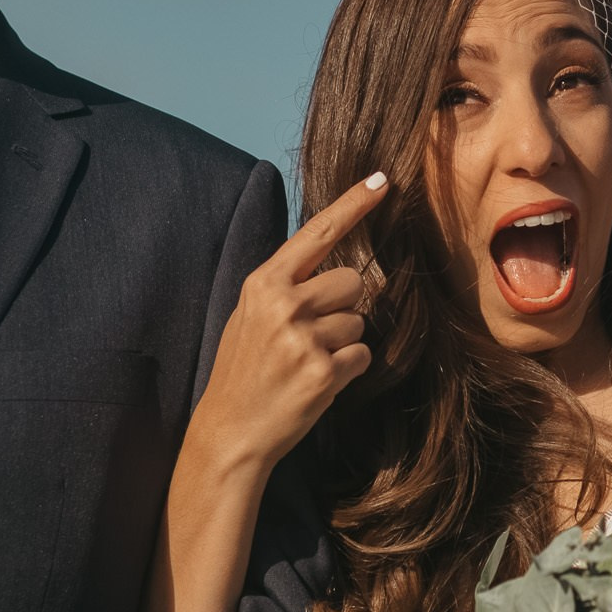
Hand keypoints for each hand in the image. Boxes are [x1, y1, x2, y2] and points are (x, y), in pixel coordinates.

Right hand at [187, 172, 388, 476]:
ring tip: (305, 364)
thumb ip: (287, 287)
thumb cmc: (244, 371)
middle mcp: (283, 303)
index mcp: (264, 283)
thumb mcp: (250, 316)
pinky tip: (315, 383)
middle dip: (343, 307)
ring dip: (342, 343)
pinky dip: (347, 370)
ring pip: (359, 321)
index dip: (352, 205)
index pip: (317, 233)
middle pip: (352, 282)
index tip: (381, 179)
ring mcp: (304, 337)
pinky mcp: (324, 370)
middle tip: (310, 337)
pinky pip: (362, 355)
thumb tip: (339, 267)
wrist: (230, 432)